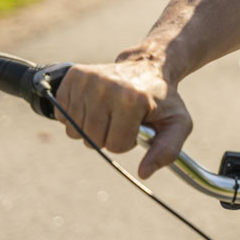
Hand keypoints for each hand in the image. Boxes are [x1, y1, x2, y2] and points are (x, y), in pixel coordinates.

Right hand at [55, 57, 193, 179]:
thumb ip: (167, 151)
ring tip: (108, 111)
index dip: (127, 141)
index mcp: (133, 99)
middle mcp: (107, 87)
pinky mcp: (73, 75)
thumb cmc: (162, 99)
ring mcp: (88, 79)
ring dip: (91, 127)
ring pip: (74, 130)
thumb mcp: (177, 123)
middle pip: (91, 139)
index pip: (115, 145)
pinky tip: (94, 103)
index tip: (137, 126)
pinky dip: (75, 115)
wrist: (149, 66)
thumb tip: (143, 173)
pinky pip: (61, 114)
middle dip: (107, 136)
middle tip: (121, 119)